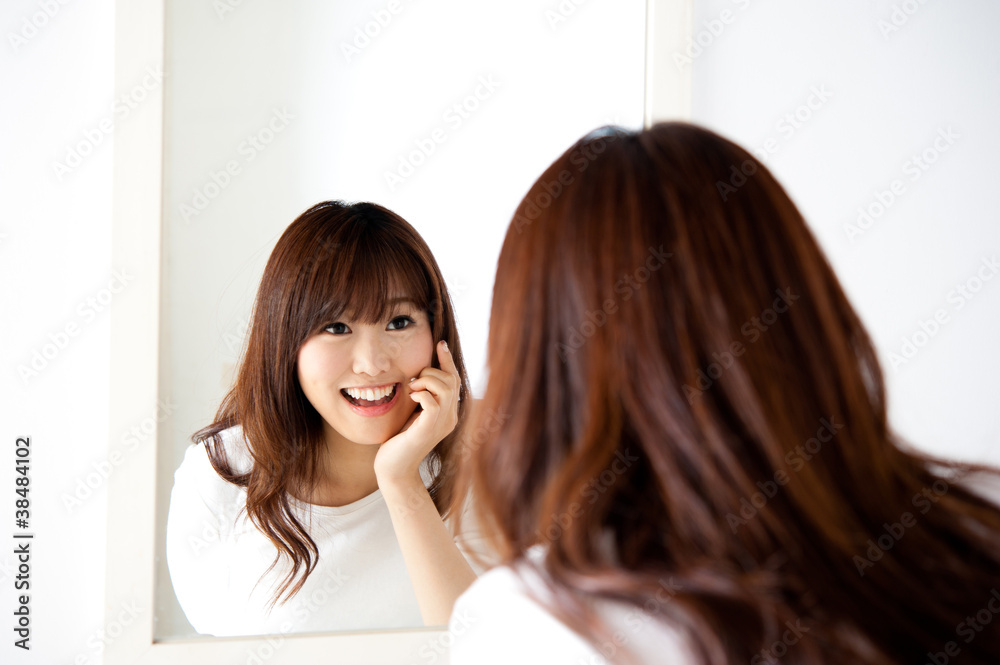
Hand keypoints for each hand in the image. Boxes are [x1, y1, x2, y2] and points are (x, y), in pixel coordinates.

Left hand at [374, 340, 459, 485]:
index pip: (455, 380)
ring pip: (444, 388)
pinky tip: (412, 398)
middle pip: (451, 380)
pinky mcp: (428, 429)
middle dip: (431, 372)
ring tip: (412, 389)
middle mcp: (450, 418)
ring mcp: (441, 424)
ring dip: (426, 381)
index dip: (448, 361)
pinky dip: (421, 394)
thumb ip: (420, 397)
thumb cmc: (399, 441)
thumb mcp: (413, 413)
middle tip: (413, 382)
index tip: (440, 344)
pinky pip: (432, 402)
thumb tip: (417, 375)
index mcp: (448, 414)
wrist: (394, 468)